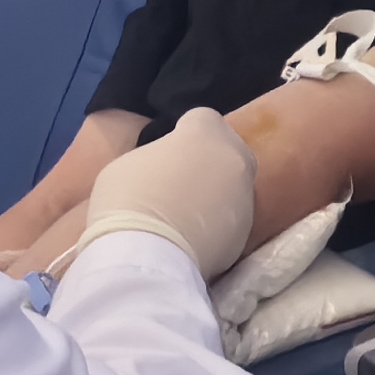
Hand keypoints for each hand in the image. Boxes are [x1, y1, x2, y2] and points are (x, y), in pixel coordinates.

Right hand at [77, 107, 257, 278]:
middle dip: (210, 160)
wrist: (146, 256)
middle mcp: (236, 160)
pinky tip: (193, 235)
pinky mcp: (246, 233)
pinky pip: (231, 219)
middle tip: (182, 179)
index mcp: (207, 134)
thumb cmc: (128, 200)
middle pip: (229, 151)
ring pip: (234, 187)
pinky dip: (218, 223)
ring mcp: (246, 198)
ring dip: (217, 194)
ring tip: (186, 213)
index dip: (186, 131)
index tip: (171, 148)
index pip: (204, 119)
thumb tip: (169, 166)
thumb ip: (161, 155)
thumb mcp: (131, 163)